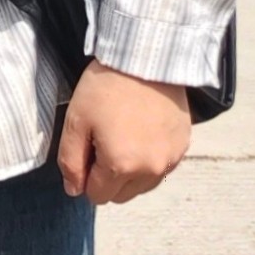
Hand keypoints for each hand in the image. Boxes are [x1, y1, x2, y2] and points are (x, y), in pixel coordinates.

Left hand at [55, 63, 194, 204]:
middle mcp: (150, 170)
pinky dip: (149, 159)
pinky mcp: (183, 147)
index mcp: (121, 166)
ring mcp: (170, 160)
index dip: (85, 176)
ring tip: (122, 135)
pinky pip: (161, 168)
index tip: (86, 149)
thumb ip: (70, 161)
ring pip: (142, 185)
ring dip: (130, 172)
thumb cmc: (106, 88)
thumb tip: (74, 190)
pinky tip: (141, 132)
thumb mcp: (76, 122)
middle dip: (107, 177)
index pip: (97, 195)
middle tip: (102, 141)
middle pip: (121, 195)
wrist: (145, 60)